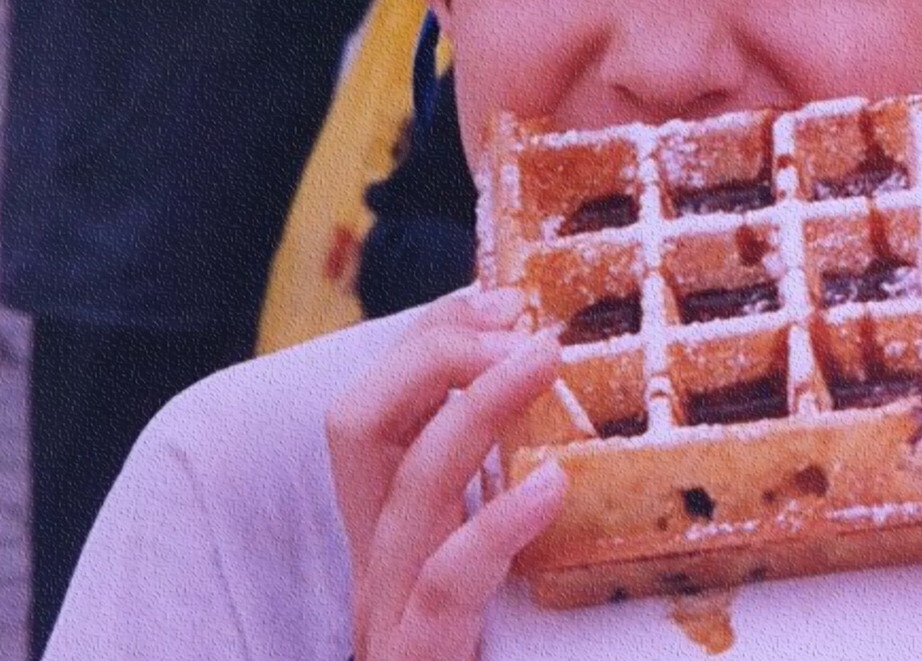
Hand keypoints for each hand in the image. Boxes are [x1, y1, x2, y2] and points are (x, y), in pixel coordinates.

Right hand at [326, 289, 566, 660]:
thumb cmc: (474, 655)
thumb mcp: (484, 571)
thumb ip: (498, 503)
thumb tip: (563, 425)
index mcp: (391, 532)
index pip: (381, 407)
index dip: (429, 337)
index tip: (501, 297)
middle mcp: (376, 563)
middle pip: (358, 424)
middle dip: (430, 352)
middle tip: (517, 319)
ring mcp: (388, 615)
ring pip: (404, 487)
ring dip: (473, 408)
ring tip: (542, 358)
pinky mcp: (416, 659)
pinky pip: (446, 583)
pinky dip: (497, 525)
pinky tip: (553, 487)